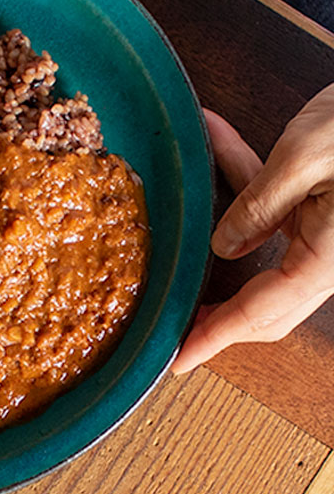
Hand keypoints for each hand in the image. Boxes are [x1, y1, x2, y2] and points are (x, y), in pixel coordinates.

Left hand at [172, 84, 333, 372]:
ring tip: (183, 209)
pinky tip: (218, 136)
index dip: (216, 335)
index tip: (182, 356)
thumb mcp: (304, 158)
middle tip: (175, 317)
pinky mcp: (331, 212)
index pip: (260, 311)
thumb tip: (225, 245)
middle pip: (266, 303)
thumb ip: (258, 206)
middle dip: (219, 314)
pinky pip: (279, 210)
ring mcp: (333, 238)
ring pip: (267, 254)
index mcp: (329, 258)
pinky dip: (245, 180)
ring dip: (223, 225)